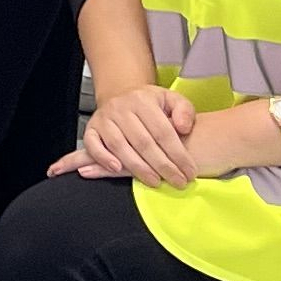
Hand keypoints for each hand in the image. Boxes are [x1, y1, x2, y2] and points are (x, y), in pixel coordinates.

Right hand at [59, 81, 198, 187]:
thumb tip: (183, 127)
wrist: (122, 97)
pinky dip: (103, 158)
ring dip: (138, 168)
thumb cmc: (150, 105)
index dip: (178, 154)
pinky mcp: (91, 129)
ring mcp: (104, 118)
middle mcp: (121, 107)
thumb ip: (184, 111)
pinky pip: (93, 145)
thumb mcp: (172, 100)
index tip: (189, 172)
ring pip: (120, 146)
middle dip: (163, 166)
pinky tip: (117, 169)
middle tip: (178, 182)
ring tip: (155, 181)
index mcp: (143, 100)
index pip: (163, 131)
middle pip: (143, 142)